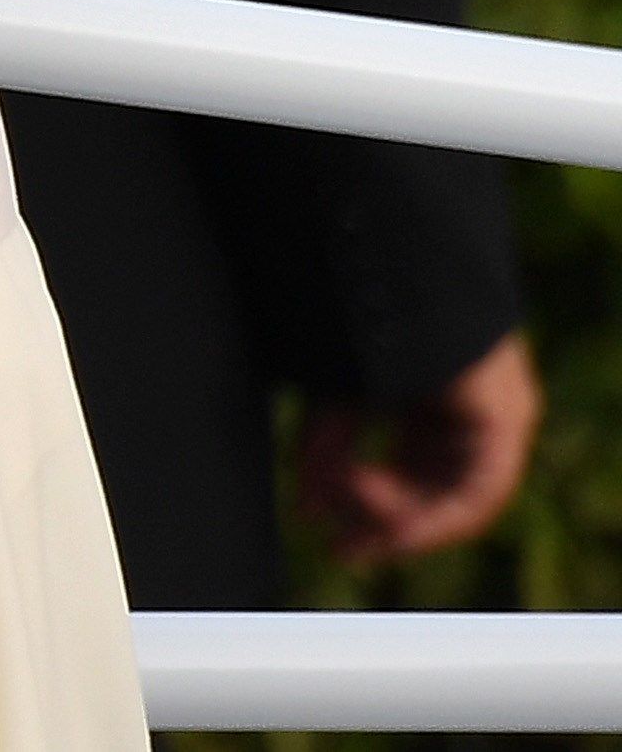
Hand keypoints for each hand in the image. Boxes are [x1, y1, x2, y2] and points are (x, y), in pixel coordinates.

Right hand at [299, 330, 541, 563]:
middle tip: (341, 548)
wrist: (385, 265)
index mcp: (431, 397)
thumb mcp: (333, 396)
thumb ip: (324, 453)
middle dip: (382, 523)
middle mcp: (470, 412)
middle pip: (431, 488)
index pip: (408, 467)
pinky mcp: (503, 417)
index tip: (323, 525)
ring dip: (400, 519)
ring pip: (453, 496)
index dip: (365, 502)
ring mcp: (493, 415)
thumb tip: (309, 509)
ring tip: (354, 531)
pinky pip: (477, 489)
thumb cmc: (353, 317)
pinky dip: (434, 512)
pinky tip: (387, 519)